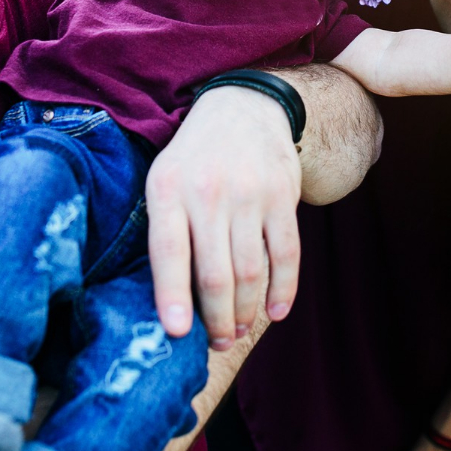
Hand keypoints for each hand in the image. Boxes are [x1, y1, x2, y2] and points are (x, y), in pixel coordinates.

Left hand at [145, 86, 301, 349]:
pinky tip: (275, 312)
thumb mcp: (164, 180)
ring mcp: (249, 194)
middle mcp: (208, 192)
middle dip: (217, 319)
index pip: (168, 251)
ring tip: (238, 331)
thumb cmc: (194, 158)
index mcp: (168, 189)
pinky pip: (287, 254)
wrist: (244, 107)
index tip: (178, 333)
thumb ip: (164, 230)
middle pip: (216, 273)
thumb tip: (171, 301)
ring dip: (246, 311)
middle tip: (217, 343)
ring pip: (251, 271)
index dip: (173, 296)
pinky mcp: (283, 196)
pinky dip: (283, 290)